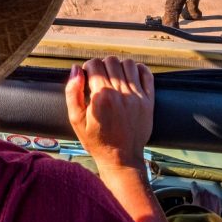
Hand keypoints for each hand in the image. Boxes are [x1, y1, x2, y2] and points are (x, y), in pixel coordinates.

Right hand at [65, 56, 153, 176]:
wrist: (122, 160)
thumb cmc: (97, 141)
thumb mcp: (76, 121)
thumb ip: (72, 93)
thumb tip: (76, 69)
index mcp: (102, 97)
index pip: (94, 65)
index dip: (88, 68)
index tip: (88, 78)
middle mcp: (121, 93)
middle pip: (111, 61)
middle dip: (102, 65)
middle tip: (100, 78)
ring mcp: (137, 97)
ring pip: (129, 64)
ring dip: (119, 66)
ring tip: (114, 77)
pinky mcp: (149, 101)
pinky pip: (146, 74)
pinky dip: (138, 69)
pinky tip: (130, 76)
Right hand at [184, 181, 221, 217]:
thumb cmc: (197, 219)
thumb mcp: (188, 210)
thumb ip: (186, 203)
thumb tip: (186, 201)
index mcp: (198, 193)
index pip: (194, 185)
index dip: (192, 188)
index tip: (191, 190)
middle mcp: (207, 193)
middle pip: (202, 189)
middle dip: (199, 193)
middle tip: (196, 199)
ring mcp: (214, 197)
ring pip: (208, 193)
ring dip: (205, 196)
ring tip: (203, 204)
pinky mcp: (219, 202)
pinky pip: (214, 198)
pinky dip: (211, 200)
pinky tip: (209, 207)